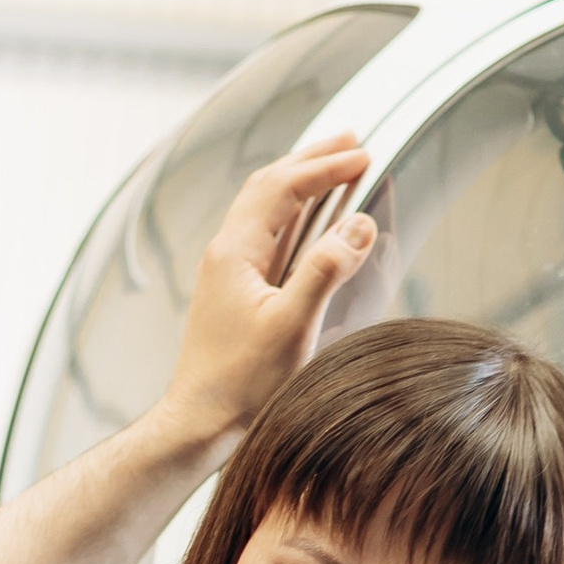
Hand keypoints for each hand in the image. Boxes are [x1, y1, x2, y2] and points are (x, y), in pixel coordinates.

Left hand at [156, 133, 377, 456]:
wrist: (199, 421)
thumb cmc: (240, 383)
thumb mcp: (292, 326)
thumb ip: (324, 271)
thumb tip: (358, 226)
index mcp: (235, 251)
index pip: (283, 187)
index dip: (325, 167)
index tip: (364, 156)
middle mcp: (227, 253)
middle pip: (269, 185)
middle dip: (311, 159)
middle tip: (351, 142)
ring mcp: (228, 271)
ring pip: (265, 208)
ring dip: (301, 182)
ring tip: (335, 168)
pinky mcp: (234, 291)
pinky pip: (266, 234)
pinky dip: (293, 214)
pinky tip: (310, 222)